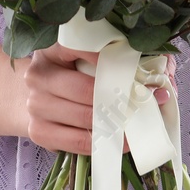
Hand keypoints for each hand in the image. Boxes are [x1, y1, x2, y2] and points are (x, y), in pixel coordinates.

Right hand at [22, 43, 176, 154]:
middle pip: (85, 89)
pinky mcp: (39, 131)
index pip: (79, 47)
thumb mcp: (79, 54)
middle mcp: (38, 76)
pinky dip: (106, 143)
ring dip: (117, 122)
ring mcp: (36, 106)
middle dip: (120, 96)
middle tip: (148, 97)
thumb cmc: (68, 72)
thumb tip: (154, 63)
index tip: (136, 64)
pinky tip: (124, 140)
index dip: (108, 56)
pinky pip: (79, 142)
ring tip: (141, 120)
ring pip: (85, 117)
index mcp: (50, 49)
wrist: (35, 96)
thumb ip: (109, 53)